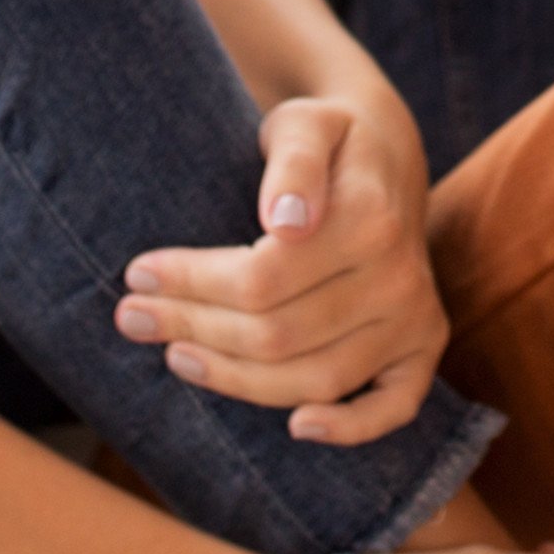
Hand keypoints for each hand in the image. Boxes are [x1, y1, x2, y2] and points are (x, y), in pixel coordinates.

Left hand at [126, 90, 448, 441]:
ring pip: (314, 379)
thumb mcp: (306, 124)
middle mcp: (400, 278)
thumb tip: (285, 222)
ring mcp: (414, 320)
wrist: (385, 159)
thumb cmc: (328, 142)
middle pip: (277, 334)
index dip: (192, 283)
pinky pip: (394, 408)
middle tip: (132, 317)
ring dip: (235, 379)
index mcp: (372, 220)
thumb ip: (293, 161)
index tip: (137, 273)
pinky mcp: (421, 350)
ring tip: (175, 356)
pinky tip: (295, 428)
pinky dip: (349, 429)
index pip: (262, 277)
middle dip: (193, 329)